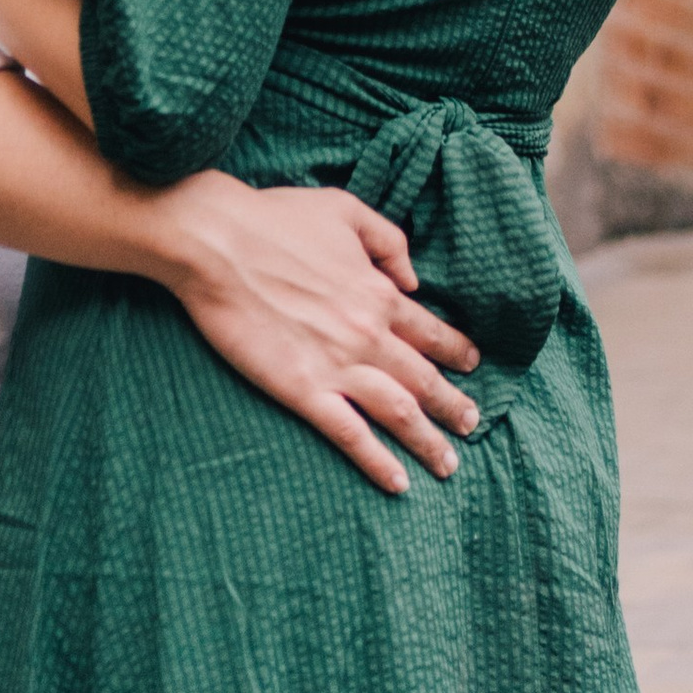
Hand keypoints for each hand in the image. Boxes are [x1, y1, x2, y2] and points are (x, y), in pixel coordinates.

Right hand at [150, 172, 482, 496]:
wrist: (218, 242)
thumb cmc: (276, 219)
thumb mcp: (344, 209)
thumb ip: (388, 241)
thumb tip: (412, 280)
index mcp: (378, 292)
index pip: (430, 332)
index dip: (456, 351)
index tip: (473, 366)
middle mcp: (368, 334)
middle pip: (424, 380)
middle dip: (454, 407)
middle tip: (473, 426)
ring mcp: (337, 366)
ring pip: (399, 413)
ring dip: (428, 442)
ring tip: (448, 465)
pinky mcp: (303, 391)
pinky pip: (351, 435)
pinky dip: (378, 462)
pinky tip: (398, 483)